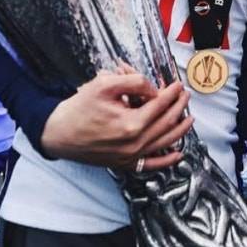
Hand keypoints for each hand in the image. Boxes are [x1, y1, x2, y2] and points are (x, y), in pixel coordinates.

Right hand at [41, 73, 192, 171]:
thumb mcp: (104, 85)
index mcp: (131, 123)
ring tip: (189, 118)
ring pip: (164, 143)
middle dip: (179, 107)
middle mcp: (134, 143)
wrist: (58, 133)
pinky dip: (167, 160)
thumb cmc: (79, 109)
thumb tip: (153, 89)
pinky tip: (178, 153)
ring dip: (180, 129)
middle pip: (166, 123)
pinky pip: (151, 165)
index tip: (178, 84)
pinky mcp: (124, 164)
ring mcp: (130, 156)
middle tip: (185, 95)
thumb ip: (133, 81)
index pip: (160, 105)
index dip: (171, 93)